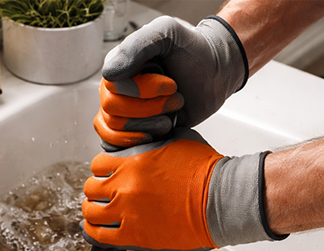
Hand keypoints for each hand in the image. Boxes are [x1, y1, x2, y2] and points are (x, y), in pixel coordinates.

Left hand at [82, 128, 282, 250]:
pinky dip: (95, 232)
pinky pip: (99, 235)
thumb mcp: (176, 142)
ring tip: (102, 213)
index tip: (110, 176)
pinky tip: (99, 230)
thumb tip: (145, 142)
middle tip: (106, 195)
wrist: (221, 199)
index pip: (98, 164)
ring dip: (94, 211)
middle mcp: (125, 185)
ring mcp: (127, 211)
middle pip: (91, 187)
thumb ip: (152, 145)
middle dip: (97, 190)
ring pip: (90, 211)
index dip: (103, 170)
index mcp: (133, 161)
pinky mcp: (134, 235)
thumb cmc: (206, 170)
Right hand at [97, 16, 247, 145]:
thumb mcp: (167, 33)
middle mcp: (115, 89)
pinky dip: (135, 142)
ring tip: (172, 114)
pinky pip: (114, 144)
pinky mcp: (134, 130)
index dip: (141, 90)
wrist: (215, 72)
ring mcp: (123, 111)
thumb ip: (138, 46)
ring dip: (149, 125)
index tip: (171, 84)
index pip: (112, 87)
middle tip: (176, 99)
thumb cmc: (192, 50)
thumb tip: (109, 74)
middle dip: (149, 109)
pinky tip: (158, 132)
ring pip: (116, 129)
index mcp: (118, 65)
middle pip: (112, 110)